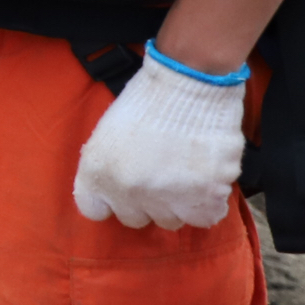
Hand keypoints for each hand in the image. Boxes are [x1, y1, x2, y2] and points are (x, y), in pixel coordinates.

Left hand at [72, 49, 246, 228]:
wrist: (188, 83)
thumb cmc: (147, 101)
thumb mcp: (106, 134)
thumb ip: (105, 169)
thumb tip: (115, 192)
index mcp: (96, 175)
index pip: (94, 210)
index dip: (111, 200)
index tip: (124, 190)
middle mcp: (128, 193)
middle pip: (136, 219)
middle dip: (147, 201)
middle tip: (161, 175)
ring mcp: (167, 197)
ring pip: (172, 221)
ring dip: (179, 203)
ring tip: (187, 173)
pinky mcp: (205, 196)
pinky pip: (208, 217)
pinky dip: (210, 203)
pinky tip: (209, 180)